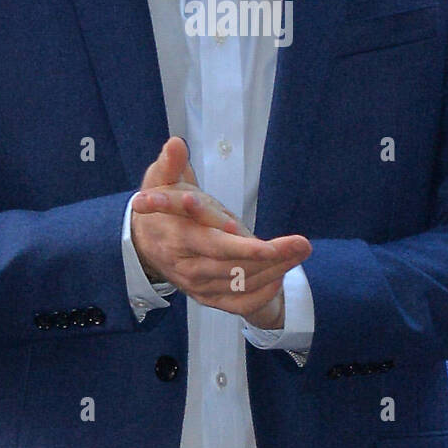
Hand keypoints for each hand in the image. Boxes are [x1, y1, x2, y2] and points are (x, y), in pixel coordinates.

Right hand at [131, 137, 310, 327]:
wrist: (145, 245)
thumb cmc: (162, 208)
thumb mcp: (160, 182)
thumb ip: (170, 165)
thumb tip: (176, 144)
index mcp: (177, 238)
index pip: (212, 245)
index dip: (240, 247)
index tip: (270, 245)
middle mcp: (188, 267)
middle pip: (233, 267)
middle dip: (270, 258)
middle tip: (302, 244)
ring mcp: (198, 286)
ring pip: (241, 284)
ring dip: (275, 270)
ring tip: (301, 251)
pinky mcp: (208, 298)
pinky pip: (239, 303)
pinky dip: (262, 294)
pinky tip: (282, 276)